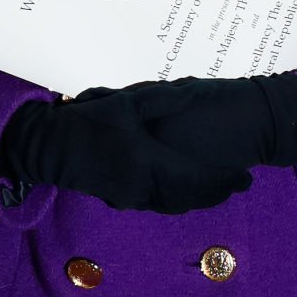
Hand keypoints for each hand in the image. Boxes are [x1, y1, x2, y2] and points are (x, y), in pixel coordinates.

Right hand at [0, 87, 251, 214]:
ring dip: (200, 196)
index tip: (246, 176)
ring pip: (175, 203)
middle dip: (217, 191)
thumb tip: (193, 94)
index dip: (223, 180)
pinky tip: (187, 187)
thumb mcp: (126, 102)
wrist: (50, 148)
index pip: (195, 178)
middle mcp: (142, 187)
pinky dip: (180, 196)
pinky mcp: (121, 197)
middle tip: (240, 183)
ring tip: (222, 186)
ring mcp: (130, 196)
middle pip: (189, 197)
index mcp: (146, 162)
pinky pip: (160, 201)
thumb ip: (162, 99)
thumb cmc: (88, 121)